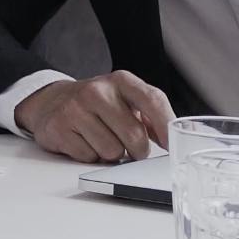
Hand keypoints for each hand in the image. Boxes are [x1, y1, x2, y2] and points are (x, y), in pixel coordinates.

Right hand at [12, 71, 173, 163]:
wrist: (53, 101)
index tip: (171, 146)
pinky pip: (89, 157)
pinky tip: (85, 141)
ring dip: (112, 154)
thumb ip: (153, 114)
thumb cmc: (99, 104)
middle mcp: (97, 90)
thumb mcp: (126, 99)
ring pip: (112, 152)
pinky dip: (91, 156)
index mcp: (121, 81)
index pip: (152, 100)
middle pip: (134, 136)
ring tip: (102, 139)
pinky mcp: (59, 128)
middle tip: (129, 145)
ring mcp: (75, 108)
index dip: (165, 126)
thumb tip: (185, 133)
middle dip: (137, 151)